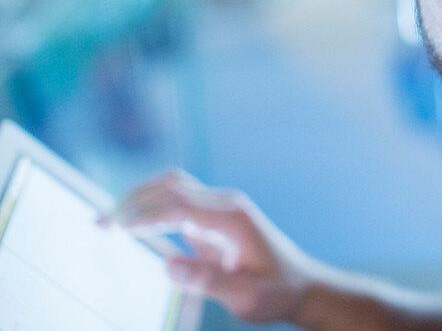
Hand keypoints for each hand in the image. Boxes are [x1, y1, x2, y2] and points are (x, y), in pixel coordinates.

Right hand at [102, 170, 315, 323]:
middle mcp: (227, 205)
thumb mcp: (246, 297)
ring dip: (140, 198)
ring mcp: (221, 207)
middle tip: (98, 224)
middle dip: (133, 202)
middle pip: (172, 187)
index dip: (144, 215)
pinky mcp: (214, 217)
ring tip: (107, 221)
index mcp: (233, 219)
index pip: (180, 206)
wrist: (301, 286)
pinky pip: (178, 200)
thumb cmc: (276, 292)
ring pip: (174, 187)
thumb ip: (208, 281)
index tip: (114, 228)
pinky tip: (129, 221)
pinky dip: (151, 205)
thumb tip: (167, 264)